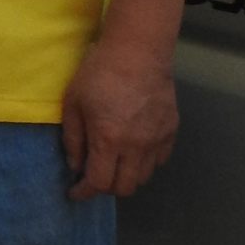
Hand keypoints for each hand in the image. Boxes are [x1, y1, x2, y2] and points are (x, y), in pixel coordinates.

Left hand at [61, 36, 177, 198]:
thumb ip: (73, 139)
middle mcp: (136, 146)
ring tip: (113, 162)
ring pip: (143, 177)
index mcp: (108, 140)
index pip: (98, 182)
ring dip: (125, 176)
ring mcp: (157, 140)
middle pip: (124, 188)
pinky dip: (144, 163)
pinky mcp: (171, 131)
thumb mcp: (73, 103)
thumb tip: (75, 166)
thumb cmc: (99, 73)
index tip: (75, 192)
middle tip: (94, 174)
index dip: (84, 192)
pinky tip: (133, 149)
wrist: (138, 52)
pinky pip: (159, 160)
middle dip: (105, 187)